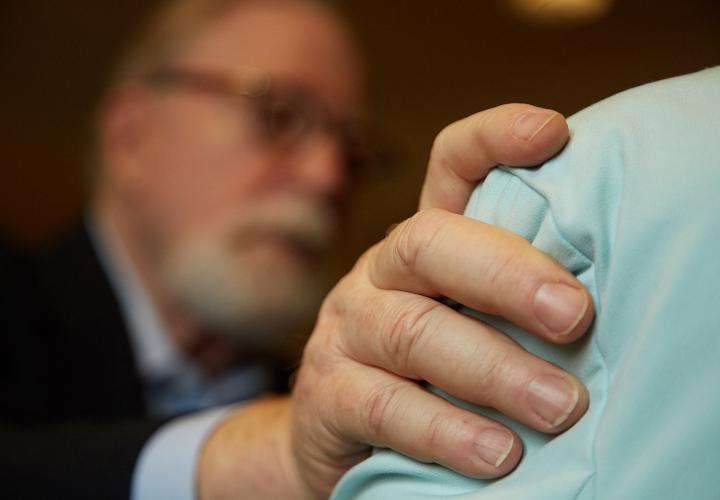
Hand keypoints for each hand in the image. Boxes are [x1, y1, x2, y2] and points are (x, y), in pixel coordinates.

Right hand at [198, 105, 592, 498]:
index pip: (449, 168)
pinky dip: (445, 430)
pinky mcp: (329, 394)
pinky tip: (498, 454)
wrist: (337, 431)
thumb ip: (506, 302)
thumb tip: (599, 299)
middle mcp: (378, 273)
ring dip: (493, 368)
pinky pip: (383, 406)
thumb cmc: (423, 370)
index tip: (553, 133)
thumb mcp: (461, 319)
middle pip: (428, 242)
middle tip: (573, 315)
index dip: (493, 139)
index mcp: (421, 247)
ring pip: (413, 332)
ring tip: (558, 405)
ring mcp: (346, 330)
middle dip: (505, 273)